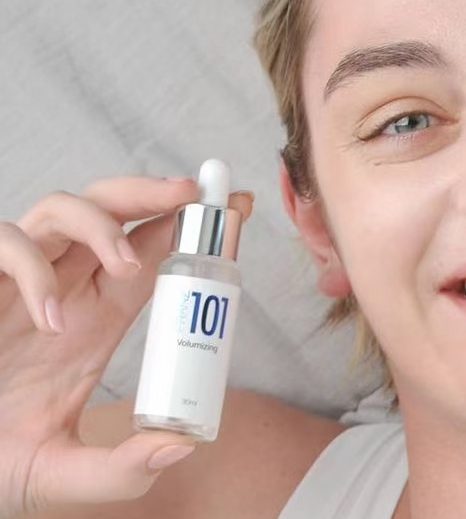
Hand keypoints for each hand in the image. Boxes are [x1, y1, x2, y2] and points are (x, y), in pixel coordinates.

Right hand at [0, 176, 253, 517]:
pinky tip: (51, 318)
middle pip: (113, 210)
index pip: (153, 255)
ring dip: (103, 224)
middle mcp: (64, 290)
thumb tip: (181, 447)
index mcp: (96, 318)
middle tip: (193, 195)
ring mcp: (20, 284)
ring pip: (63, 209)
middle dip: (153, 193)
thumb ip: (123, 469)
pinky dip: (32, 267)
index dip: (190, 227)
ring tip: (128, 265)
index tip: (239, 205)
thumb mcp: (68, 474)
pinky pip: (7, 242)